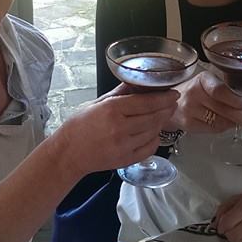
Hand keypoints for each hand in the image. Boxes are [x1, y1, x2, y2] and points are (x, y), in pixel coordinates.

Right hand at [57, 89, 177, 175]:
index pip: (146, 102)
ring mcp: (124, 146)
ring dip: (161, 123)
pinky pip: (149, 148)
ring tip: (163, 115)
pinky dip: (155, 139)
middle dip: (167, 109)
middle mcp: (120, 128)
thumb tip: (138, 82)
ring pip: (153, 132)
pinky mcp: (125, 160)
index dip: (164, 98)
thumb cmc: (79, 125)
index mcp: (112, 109)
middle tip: (172, 103)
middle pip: (154, 117)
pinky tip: (154, 132)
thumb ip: (120, 92)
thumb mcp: (97, 102)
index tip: (173, 93)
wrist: (68, 153)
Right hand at [170, 71, 241, 133]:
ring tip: (238, 121)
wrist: (171, 102)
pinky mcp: (188, 124)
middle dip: (241, 117)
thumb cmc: (195, 91)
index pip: (220, 90)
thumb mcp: (212, 84)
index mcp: (203, 79)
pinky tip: (225, 123)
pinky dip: (223, 127)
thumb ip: (232, 90)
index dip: (235, 99)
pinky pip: (213, 129)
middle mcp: (193, 93)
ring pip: (219, 121)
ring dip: (232, 123)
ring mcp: (189, 109)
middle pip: (222, 108)